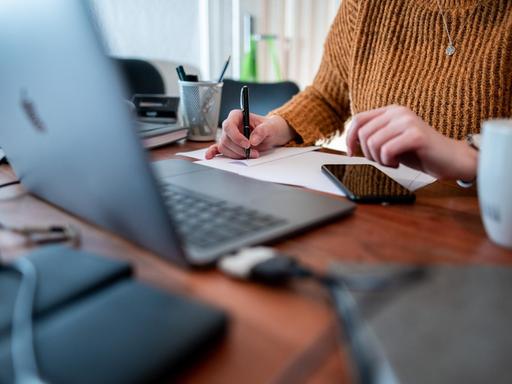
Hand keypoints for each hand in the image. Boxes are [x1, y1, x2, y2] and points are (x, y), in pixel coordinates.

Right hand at [205, 111, 294, 159]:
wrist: (272, 134)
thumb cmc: (270, 127)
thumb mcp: (270, 127)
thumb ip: (262, 131)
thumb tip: (252, 140)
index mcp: (238, 116)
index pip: (229, 125)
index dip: (236, 137)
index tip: (247, 144)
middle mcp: (231, 125)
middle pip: (227, 139)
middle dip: (239, 149)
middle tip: (253, 153)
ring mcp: (229, 136)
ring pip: (225, 147)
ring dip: (237, 154)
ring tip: (251, 155)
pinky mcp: (230, 145)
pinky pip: (218, 149)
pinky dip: (213, 153)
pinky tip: (209, 156)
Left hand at [346, 105, 476, 179]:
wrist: (451, 159)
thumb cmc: (419, 152)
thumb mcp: (392, 141)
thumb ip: (374, 136)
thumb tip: (351, 142)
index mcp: (391, 111)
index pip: (358, 120)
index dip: (349, 138)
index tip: (352, 153)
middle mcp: (398, 112)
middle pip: (364, 134)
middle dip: (368, 154)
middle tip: (383, 160)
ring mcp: (408, 122)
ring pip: (373, 143)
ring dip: (379, 159)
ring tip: (393, 162)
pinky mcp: (416, 135)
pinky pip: (387, 150)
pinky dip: (389, 162)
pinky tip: (399, 163)